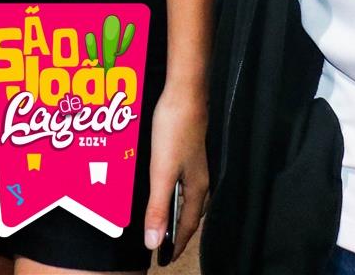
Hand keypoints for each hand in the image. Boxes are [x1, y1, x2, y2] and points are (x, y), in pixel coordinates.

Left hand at [143, 79, 209, 260]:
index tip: (165, 259)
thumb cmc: (174, 132)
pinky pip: (182, 182)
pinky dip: (173, 193)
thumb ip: (158, 208)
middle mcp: (200, 180)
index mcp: (197, 189)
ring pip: (187, 198)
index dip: (175, 244)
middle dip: (177, 231)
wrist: (184, 95)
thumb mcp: (162, 173)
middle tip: (163, 243)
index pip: (186, 226)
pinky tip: (162, 187)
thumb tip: (154, 242)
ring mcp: (196, 165)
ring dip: (175, 212)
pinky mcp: (188, 151)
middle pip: (189, 214)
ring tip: (162, 221)